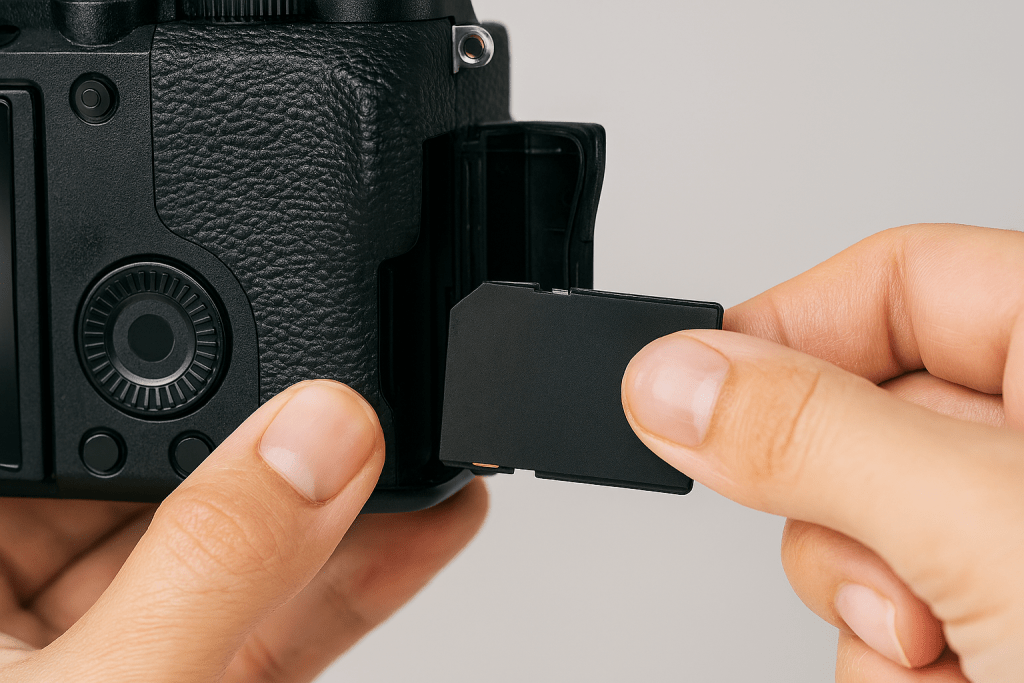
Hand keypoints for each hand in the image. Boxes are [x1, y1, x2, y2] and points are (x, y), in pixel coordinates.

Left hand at [0, 380, 486, 681]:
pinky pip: (286, 620)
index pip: (60, 423)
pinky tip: (427, 529)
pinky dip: (363, 580)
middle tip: (372, 404)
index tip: (283, 360)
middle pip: (170, 481)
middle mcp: (35, 608)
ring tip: (427, 453)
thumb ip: (204, 569)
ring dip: (350, 507)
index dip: (162, 371)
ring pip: (248, 551)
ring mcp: (129, 649)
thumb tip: (314, 439)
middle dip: (284, 442)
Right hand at [621, 224, 1023, 681]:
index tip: (699, 389)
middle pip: (856, 416)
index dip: (791, 325)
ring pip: (854, 526)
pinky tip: (953, 681)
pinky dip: (890, 661)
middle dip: (836, 511)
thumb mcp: (987, 528)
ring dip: (858, 604)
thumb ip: (816, 437)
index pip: (901, 279)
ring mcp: (1014, 530)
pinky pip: (882, 610)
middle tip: (877, 565)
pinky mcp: (996, 611)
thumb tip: (673, 379)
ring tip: (938, 653)